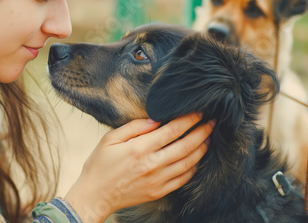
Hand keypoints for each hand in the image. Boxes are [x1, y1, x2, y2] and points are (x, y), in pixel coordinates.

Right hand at [64, 112, 213, 222]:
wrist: (95, 196)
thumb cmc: (99, 165)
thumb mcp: (109, 139)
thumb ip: (133, 127)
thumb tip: (155, 120)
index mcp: (139, 148)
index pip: (172, 130)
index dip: (188, 120)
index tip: (199, 112)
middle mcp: (152, 164)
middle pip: (185, 146)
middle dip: (202, 132)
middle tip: (212, 122)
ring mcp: (157, 180)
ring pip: (188, 163)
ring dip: (201, 149)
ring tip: (209, 138)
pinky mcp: (159, 192)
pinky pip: (183, 179)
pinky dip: (193, 168)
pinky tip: (196, 159)